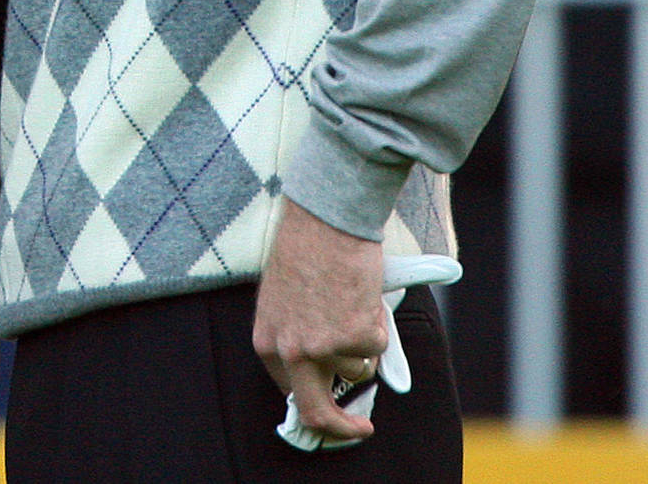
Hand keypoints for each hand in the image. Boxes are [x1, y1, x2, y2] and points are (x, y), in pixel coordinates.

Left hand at [254, 200, 389, 443]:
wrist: (325, 220)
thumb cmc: (306, 248)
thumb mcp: (287, 299)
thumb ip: (300, 335)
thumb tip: (326, 369)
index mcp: (268, 340)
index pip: (289, 392)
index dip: (315, 403)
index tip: (333, 412)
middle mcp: (292, 350)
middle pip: (316, 411)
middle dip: (341, 427)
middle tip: (360, 428)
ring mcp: (324, 347)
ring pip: (358, 369)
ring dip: (363, 343)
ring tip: (351, 302)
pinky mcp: (355, 337)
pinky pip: (378, 345)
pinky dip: (377, 322)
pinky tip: (361, 292)